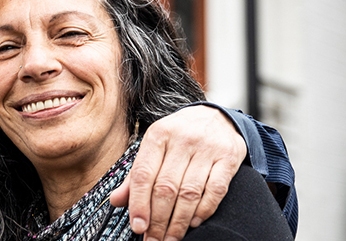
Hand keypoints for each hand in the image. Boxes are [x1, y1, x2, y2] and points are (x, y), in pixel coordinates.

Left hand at [109, 105, 245, 240]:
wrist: (218, 117)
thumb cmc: (180, 137)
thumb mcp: (155, 147)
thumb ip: (137, 175)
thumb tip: (116, 201)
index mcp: (158, 135)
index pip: (144, 174)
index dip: (139, 204)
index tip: (138, 227)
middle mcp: (183, 139)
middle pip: (166, 188)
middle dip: (158, 221)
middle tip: (154, 240)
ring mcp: (208, 148)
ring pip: (190, 193)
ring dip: (179, 222)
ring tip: (171, 238)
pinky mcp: (229, 157)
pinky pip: (215, 191)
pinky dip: (204, 211)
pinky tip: (194, 222)